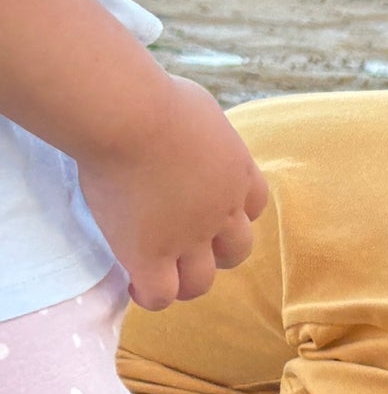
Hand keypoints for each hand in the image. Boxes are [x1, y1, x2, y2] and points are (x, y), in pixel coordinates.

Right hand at [76, 74, 267, 310]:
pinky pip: (161, 294)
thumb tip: (186, 127)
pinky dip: (150, 296)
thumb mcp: (198, 107)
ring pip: (201, 282)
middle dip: (216, 252)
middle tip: (183, 244)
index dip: (232, 213)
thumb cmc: (156, 97)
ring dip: (186, 282)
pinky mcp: (151, 254)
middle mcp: (221, 212)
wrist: (129, 115)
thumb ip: (202, 130)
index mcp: (237, 174)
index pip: (254, 207)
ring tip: (161, 273)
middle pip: (236, 251)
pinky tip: (133, 284)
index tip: (206, 208)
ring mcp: (188, 238)